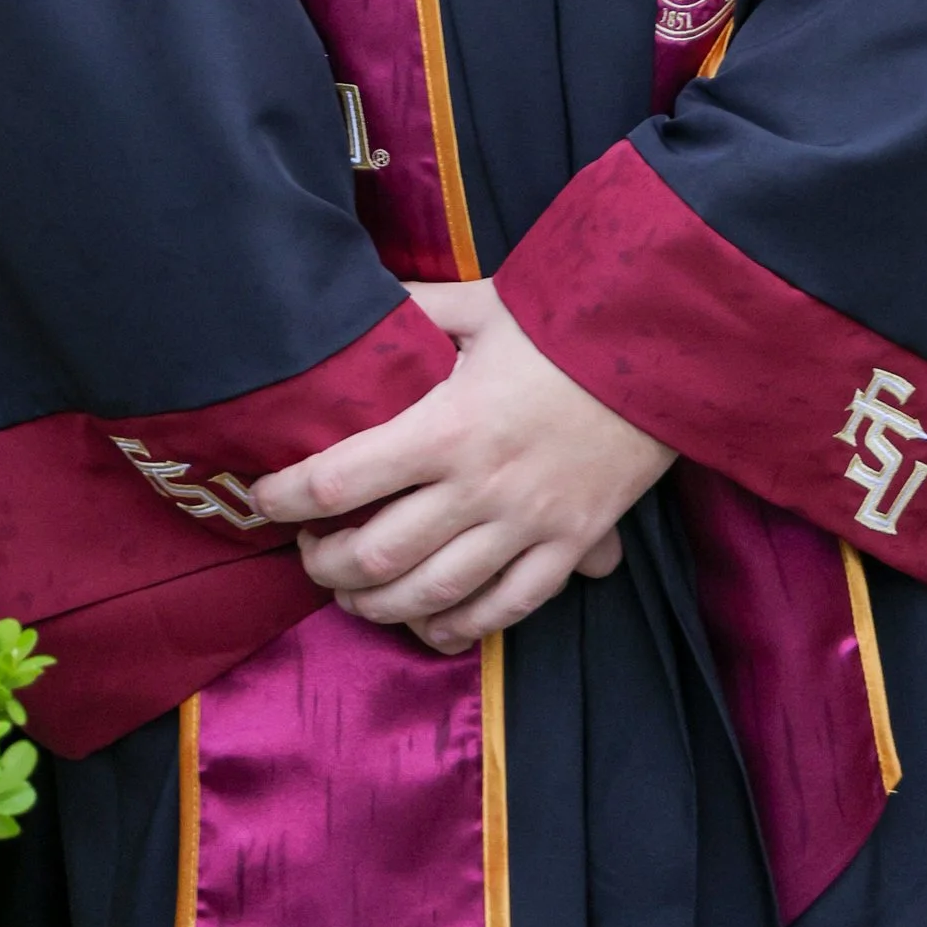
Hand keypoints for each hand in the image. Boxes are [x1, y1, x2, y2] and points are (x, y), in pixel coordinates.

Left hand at [250, 282, 674, 654]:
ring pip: (431, 597)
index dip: (288, 497)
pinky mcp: (567, 548)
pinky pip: (503, 611)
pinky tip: (426, 625)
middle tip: (308, 552)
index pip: (342, 479)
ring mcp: (526, 527)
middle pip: (376, 556)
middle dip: (325, 565)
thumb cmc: (566, 324)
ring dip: (376, 606)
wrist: (663, 352)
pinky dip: (455, 629)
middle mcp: (481, 488)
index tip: (262, 497)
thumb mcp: (484, 304)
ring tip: (352, 593)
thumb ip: (416, 307)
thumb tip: (359, 298)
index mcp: (449, 425)